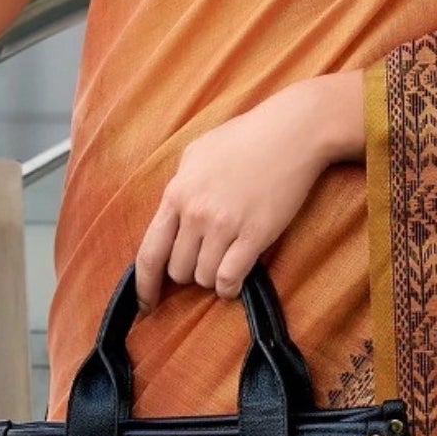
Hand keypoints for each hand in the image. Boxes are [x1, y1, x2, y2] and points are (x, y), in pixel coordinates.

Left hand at [134, 76, 362, 305]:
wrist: (291, 132)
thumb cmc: (245, 137)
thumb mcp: (197, 152)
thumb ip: (180, 185)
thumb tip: (172, 216)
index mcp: (177, 192)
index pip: (149, 252)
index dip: (145, 285)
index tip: (146, 303)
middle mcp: (196, 212)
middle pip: (178, 269)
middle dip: (189, 272)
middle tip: (206, 259)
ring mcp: (225, 225)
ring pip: (205, 278)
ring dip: (212, 277)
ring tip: (225, 260)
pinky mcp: (255, 234)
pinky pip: (231, 278)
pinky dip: (229, 288)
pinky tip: (233, 283)